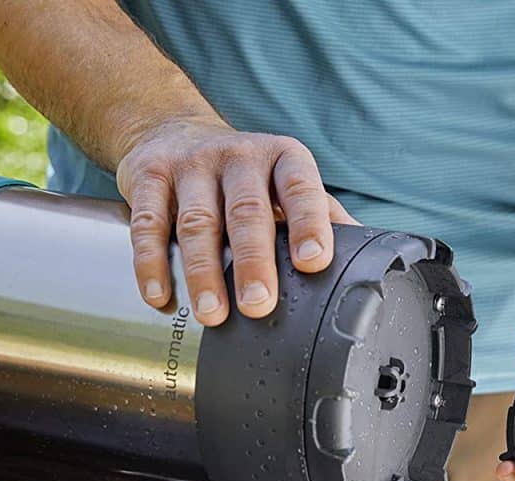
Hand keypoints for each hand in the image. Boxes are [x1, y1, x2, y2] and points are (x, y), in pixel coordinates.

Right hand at [116, 116, 356, 325]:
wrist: (171, 130)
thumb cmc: (246, 175)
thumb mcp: (287, 182)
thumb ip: (323, 216)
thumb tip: (366, 263)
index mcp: (284, 159)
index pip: (301, 189)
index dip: (309, 224)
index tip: (315, 262)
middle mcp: (239, 156)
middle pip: (248, 211)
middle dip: (254, 261)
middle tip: (259, 305)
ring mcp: (191, 164)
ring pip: (197, 221)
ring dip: (203, 272)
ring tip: (212, 315)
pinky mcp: (148, 174)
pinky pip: (148, 222)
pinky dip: (151, 263)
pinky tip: (160, 297)